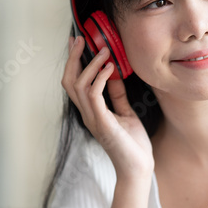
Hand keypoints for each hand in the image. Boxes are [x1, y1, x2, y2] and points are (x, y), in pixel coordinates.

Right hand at [62, 36, 153, 178]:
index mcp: (90, 111)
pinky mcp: (102, 123)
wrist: (138, 168)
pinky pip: (93, 95)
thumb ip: (117, 96)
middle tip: (80, 39)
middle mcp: (87, 114)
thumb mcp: (126, 113)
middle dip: (72, 58)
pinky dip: (100, 78)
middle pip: (69, 81)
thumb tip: (115, 76)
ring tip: (103, 50)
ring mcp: (93, 119)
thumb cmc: (133, 144)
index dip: (72, 62)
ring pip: (78, 85)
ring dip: (90, 64)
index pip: (73, 82)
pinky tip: (110, 68)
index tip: (76, 42)